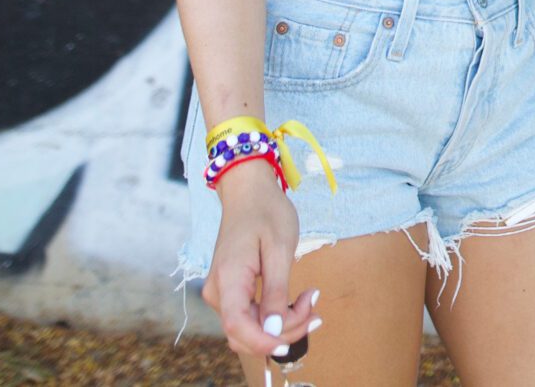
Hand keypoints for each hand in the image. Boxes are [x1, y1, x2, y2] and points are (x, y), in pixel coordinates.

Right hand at [200, 160, 320, 357]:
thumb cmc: (266, 212)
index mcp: (228, 280)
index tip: (293, 342)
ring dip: (282, 325)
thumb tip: (273, 330)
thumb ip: (276, 291)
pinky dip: (275, 316)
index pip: (238, 328)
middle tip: (315, 309)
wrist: (248, 191)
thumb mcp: (279, 249)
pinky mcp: (231, 291)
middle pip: (245, 334)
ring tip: (310, 300)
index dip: (264, 343)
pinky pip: (250, 316)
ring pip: (249, 328)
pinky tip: (299, 301)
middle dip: (283, 332)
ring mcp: (222, 293)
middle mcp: (219, 293)